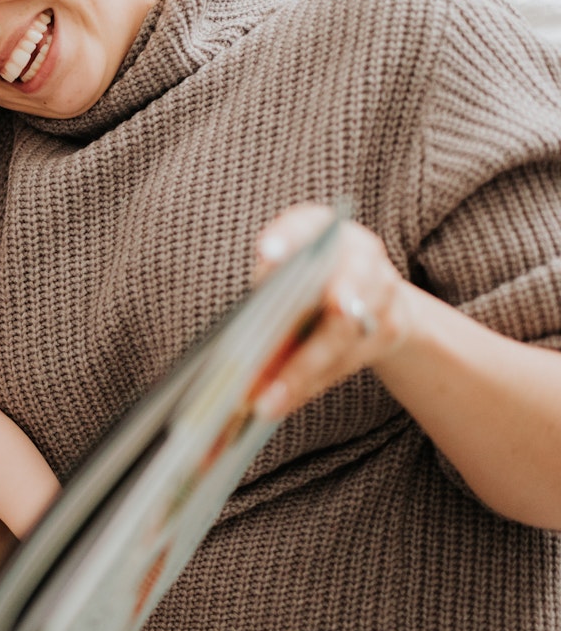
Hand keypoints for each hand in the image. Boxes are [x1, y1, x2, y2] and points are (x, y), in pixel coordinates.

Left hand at [251, 203, 413, 417]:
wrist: (372, 287)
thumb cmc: (310, 275)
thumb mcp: (285, 263)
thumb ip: (268, 279)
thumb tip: (241, 333)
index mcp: (326, 227)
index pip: (305, 225)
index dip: (287, 239)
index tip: (266, 253)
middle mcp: (362, 254)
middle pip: (336, 299)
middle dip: (304, 339)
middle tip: (271, 374)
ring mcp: (382, 293)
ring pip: (341, 342)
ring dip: (300, 376)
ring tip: (264, 404)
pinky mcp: (390, 329)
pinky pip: (346, 363)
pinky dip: (310, 384)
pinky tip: (280, 402)